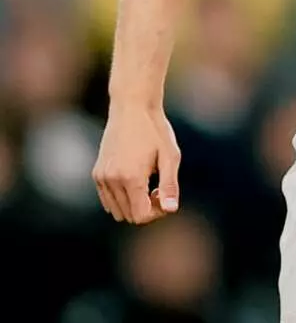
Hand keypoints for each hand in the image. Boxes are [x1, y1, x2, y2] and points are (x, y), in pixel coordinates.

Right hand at [92, 104, 180, 224]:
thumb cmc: (155, 130)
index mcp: (131, 177)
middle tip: (157, 186)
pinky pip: (107, 200)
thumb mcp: (170, 156)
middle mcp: (111, 180)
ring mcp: (101, 177)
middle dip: (145, 209)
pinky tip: (133, 178)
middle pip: (128, 216)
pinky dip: (121, 197)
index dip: (156, 212)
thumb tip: (171, 210)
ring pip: (116, 211)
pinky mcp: (96, 173)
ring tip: (146, 182)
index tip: (163, 193)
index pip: (140, 216)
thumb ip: (170, 185)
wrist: (132, 106)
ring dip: (133, 204)